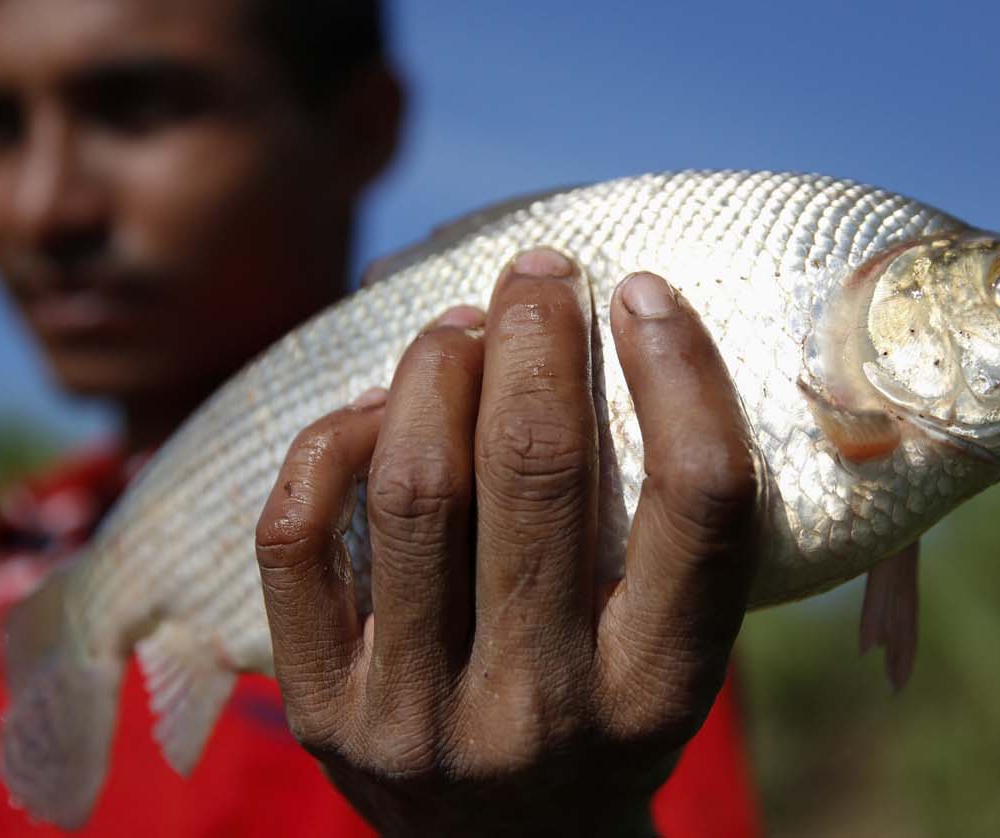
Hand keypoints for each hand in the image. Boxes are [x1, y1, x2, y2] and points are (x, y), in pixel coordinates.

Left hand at [256, 249, 758, 835]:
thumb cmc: (604, 724)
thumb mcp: (671, 658)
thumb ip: (666, 538)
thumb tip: (623, 334)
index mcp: (660, 692)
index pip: (699, 504)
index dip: (680, 373)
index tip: (644, 292)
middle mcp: (542, 709)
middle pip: (538, 469)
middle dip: (536, 336)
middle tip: (538, 276)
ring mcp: (417, 716)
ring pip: (415, 485)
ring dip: (439, 368)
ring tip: (461, 326)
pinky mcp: (321, 709)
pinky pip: (300, 534)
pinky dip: (335, 441)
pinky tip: (376, 406)